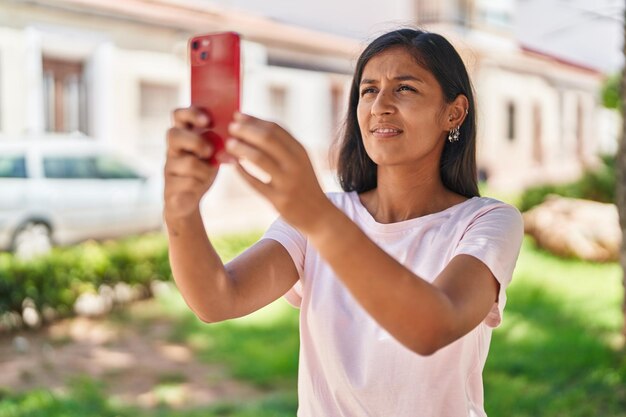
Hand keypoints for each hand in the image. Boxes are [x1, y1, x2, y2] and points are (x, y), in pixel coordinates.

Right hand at [164, 106, 220, 219]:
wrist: (186, 202)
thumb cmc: (202, 172)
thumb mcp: (212, 155)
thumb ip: (217, 143)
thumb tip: (234, 137)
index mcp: (183, 136)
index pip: (178, 115)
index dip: (191, 113)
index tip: (208, 121)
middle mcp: (172, 149)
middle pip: (174, 134)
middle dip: (196, 141)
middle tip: (209, 152)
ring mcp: (168, 167)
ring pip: (188, 163)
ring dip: (204, 170)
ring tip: (205, 175)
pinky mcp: (169, 187)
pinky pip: (187, 183)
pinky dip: (198, 185)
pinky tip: (197, 188)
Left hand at [226, 113, 330, 231]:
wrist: (319, 215)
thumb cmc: (303, 184)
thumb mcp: (299, 161)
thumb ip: (281, 146)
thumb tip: (253, 126)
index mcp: (300, 151)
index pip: (275, 128)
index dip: (254, 119)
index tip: (237, 115)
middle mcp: (296, 164)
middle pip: (267, 138)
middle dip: (246, 130)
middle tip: (230, 127)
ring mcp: (288, 182)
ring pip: (259, 158)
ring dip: (241, 148)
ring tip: (229, 144)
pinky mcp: (279, 200)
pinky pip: (255, 182)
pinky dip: (241, 172)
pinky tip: (233, 165)